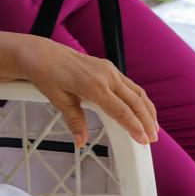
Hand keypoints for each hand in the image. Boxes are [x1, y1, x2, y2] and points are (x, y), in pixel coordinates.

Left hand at [22, 40, 157, 146]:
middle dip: (146, 121)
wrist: (41, 53)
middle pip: (135, 101)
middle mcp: (106, 75)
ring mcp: (108, 69)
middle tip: (153, 138)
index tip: (144, 140)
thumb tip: (81, 141)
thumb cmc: (47, 74)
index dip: (134, 127)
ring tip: (153, 126)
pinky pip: (129, 85)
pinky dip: (139, 98)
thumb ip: (74, 121)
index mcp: (94, 85)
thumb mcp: (58, 100)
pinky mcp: (107, 67)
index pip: (121, 110)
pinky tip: (141, 108)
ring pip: (136, 91)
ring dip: (147, 109)